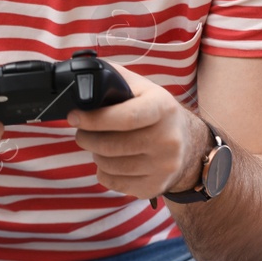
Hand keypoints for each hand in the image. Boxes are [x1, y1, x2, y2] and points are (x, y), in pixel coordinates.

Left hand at [66, 63, 205, 200]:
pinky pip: (115, 183)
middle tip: (81, 132)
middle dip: (87, 138)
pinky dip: (104, 172)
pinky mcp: (156, 186)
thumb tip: (81, 73)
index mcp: (163, 108)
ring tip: (97, 145)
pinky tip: (109, 161)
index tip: (74, 117)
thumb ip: (114, 78)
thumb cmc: (155, 111)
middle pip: (112, 145)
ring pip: (110, 166)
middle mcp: (167, 139)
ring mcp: (163, 166)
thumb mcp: (142, 88)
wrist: (188, 142)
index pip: (126, 117)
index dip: (95, 119)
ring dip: (95, 154)